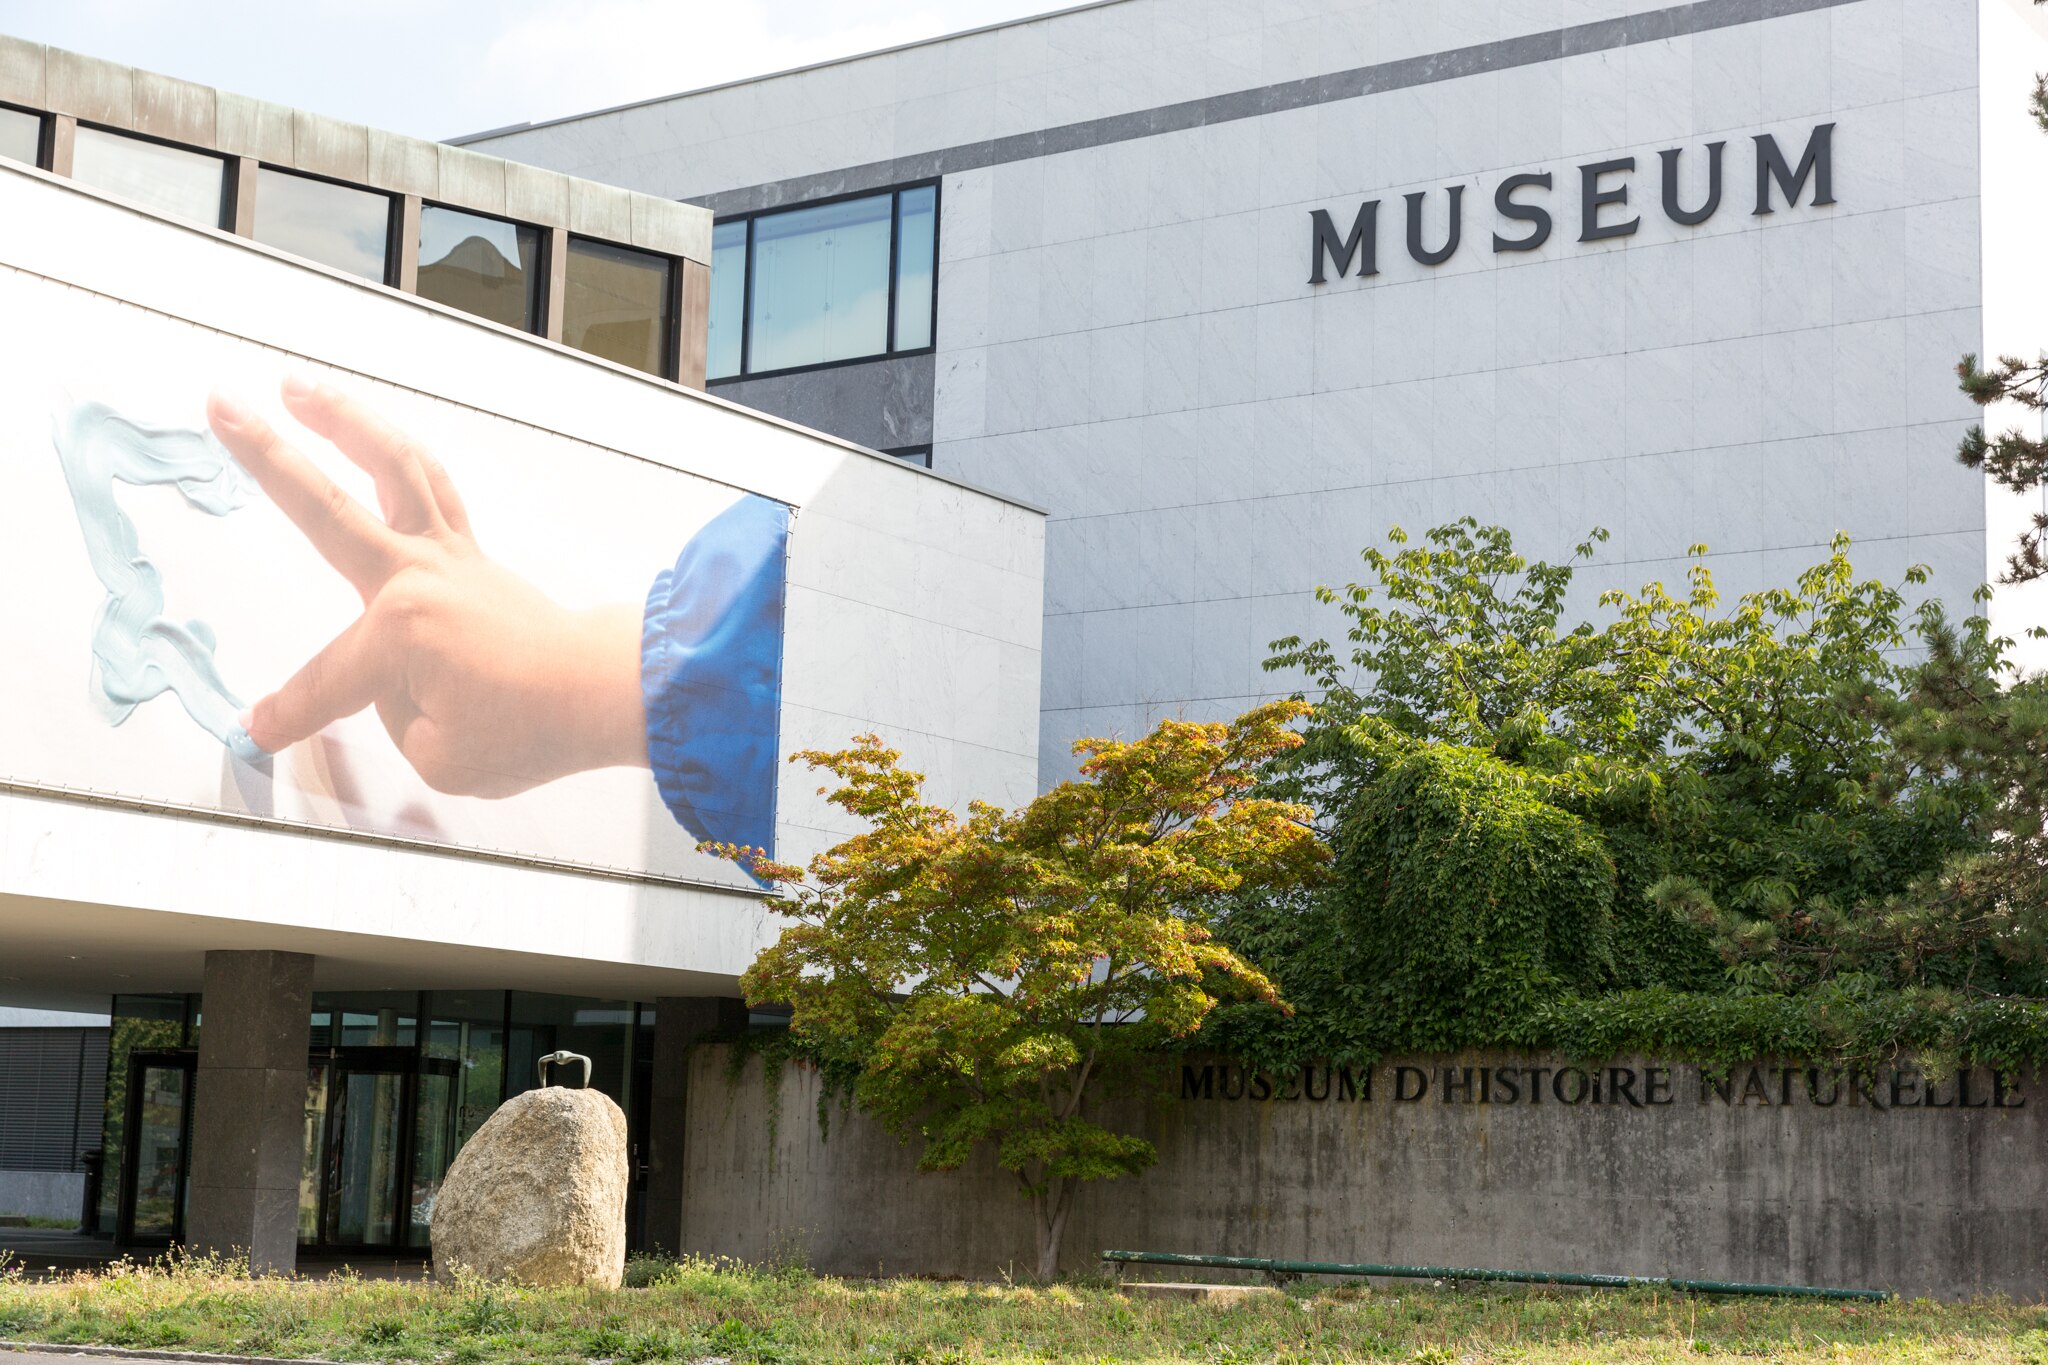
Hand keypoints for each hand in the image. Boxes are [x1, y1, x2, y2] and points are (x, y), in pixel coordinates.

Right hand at [208, 372, 646, 797]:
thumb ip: (396, 713)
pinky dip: (398, 456)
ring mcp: (450, 556)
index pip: (327, 682)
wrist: (606, 692)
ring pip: (392, 466)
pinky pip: (429, 487)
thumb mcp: (442, 755)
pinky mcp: (471, 553)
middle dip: (266, 456)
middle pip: (327, 508)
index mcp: (399, 632)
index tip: (265, 730)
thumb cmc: (533, 726)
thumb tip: (396, 686)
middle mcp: (418, 577)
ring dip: (345, 420)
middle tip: (220, 402)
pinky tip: (371, 435)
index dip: (292, 713)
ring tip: (298, 386)